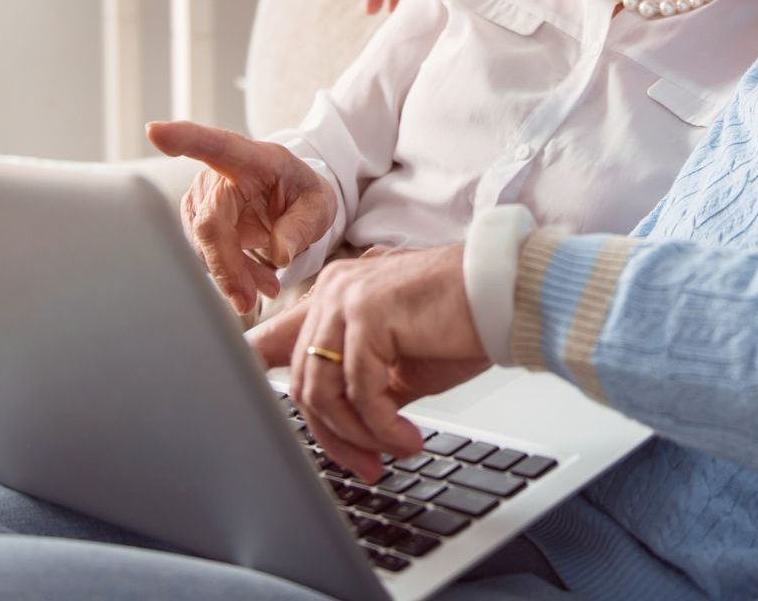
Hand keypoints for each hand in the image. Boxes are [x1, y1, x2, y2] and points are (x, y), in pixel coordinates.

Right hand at [146, 120, 335, 312]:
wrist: (294, 202)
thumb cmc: (304, 195)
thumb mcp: (319, 206)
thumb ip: (302, 226)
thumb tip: (279, 253)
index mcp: (251, 158)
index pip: (215, 145)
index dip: (184, 138)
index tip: (156, 132)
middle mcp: (218, 175)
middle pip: (209, 223)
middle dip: (226, 265)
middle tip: (248, 300)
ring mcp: (203, 198)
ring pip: (205, 245)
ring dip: (233, 273)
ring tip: (267, 286)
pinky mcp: (198, 221)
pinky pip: (207, 254)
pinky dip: (230, 274)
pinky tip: (254, 283)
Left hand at [249, 246, 489, 480]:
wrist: (507, 294)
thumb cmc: (461, 324)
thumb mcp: (399, 363)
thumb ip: (361, 384)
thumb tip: (339, 428)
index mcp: (334, 296)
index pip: (274, 341)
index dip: (250, 376)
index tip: (252, 419)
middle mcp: (332, 291)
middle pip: (301, 382)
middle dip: (333, 436)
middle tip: (366, 466)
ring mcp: (347, 298)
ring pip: (323, 390)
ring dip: (357, 434)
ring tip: (392, 451)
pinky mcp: (370, 313)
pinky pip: (360, 390)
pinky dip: (382, 426)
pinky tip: (407, 439)